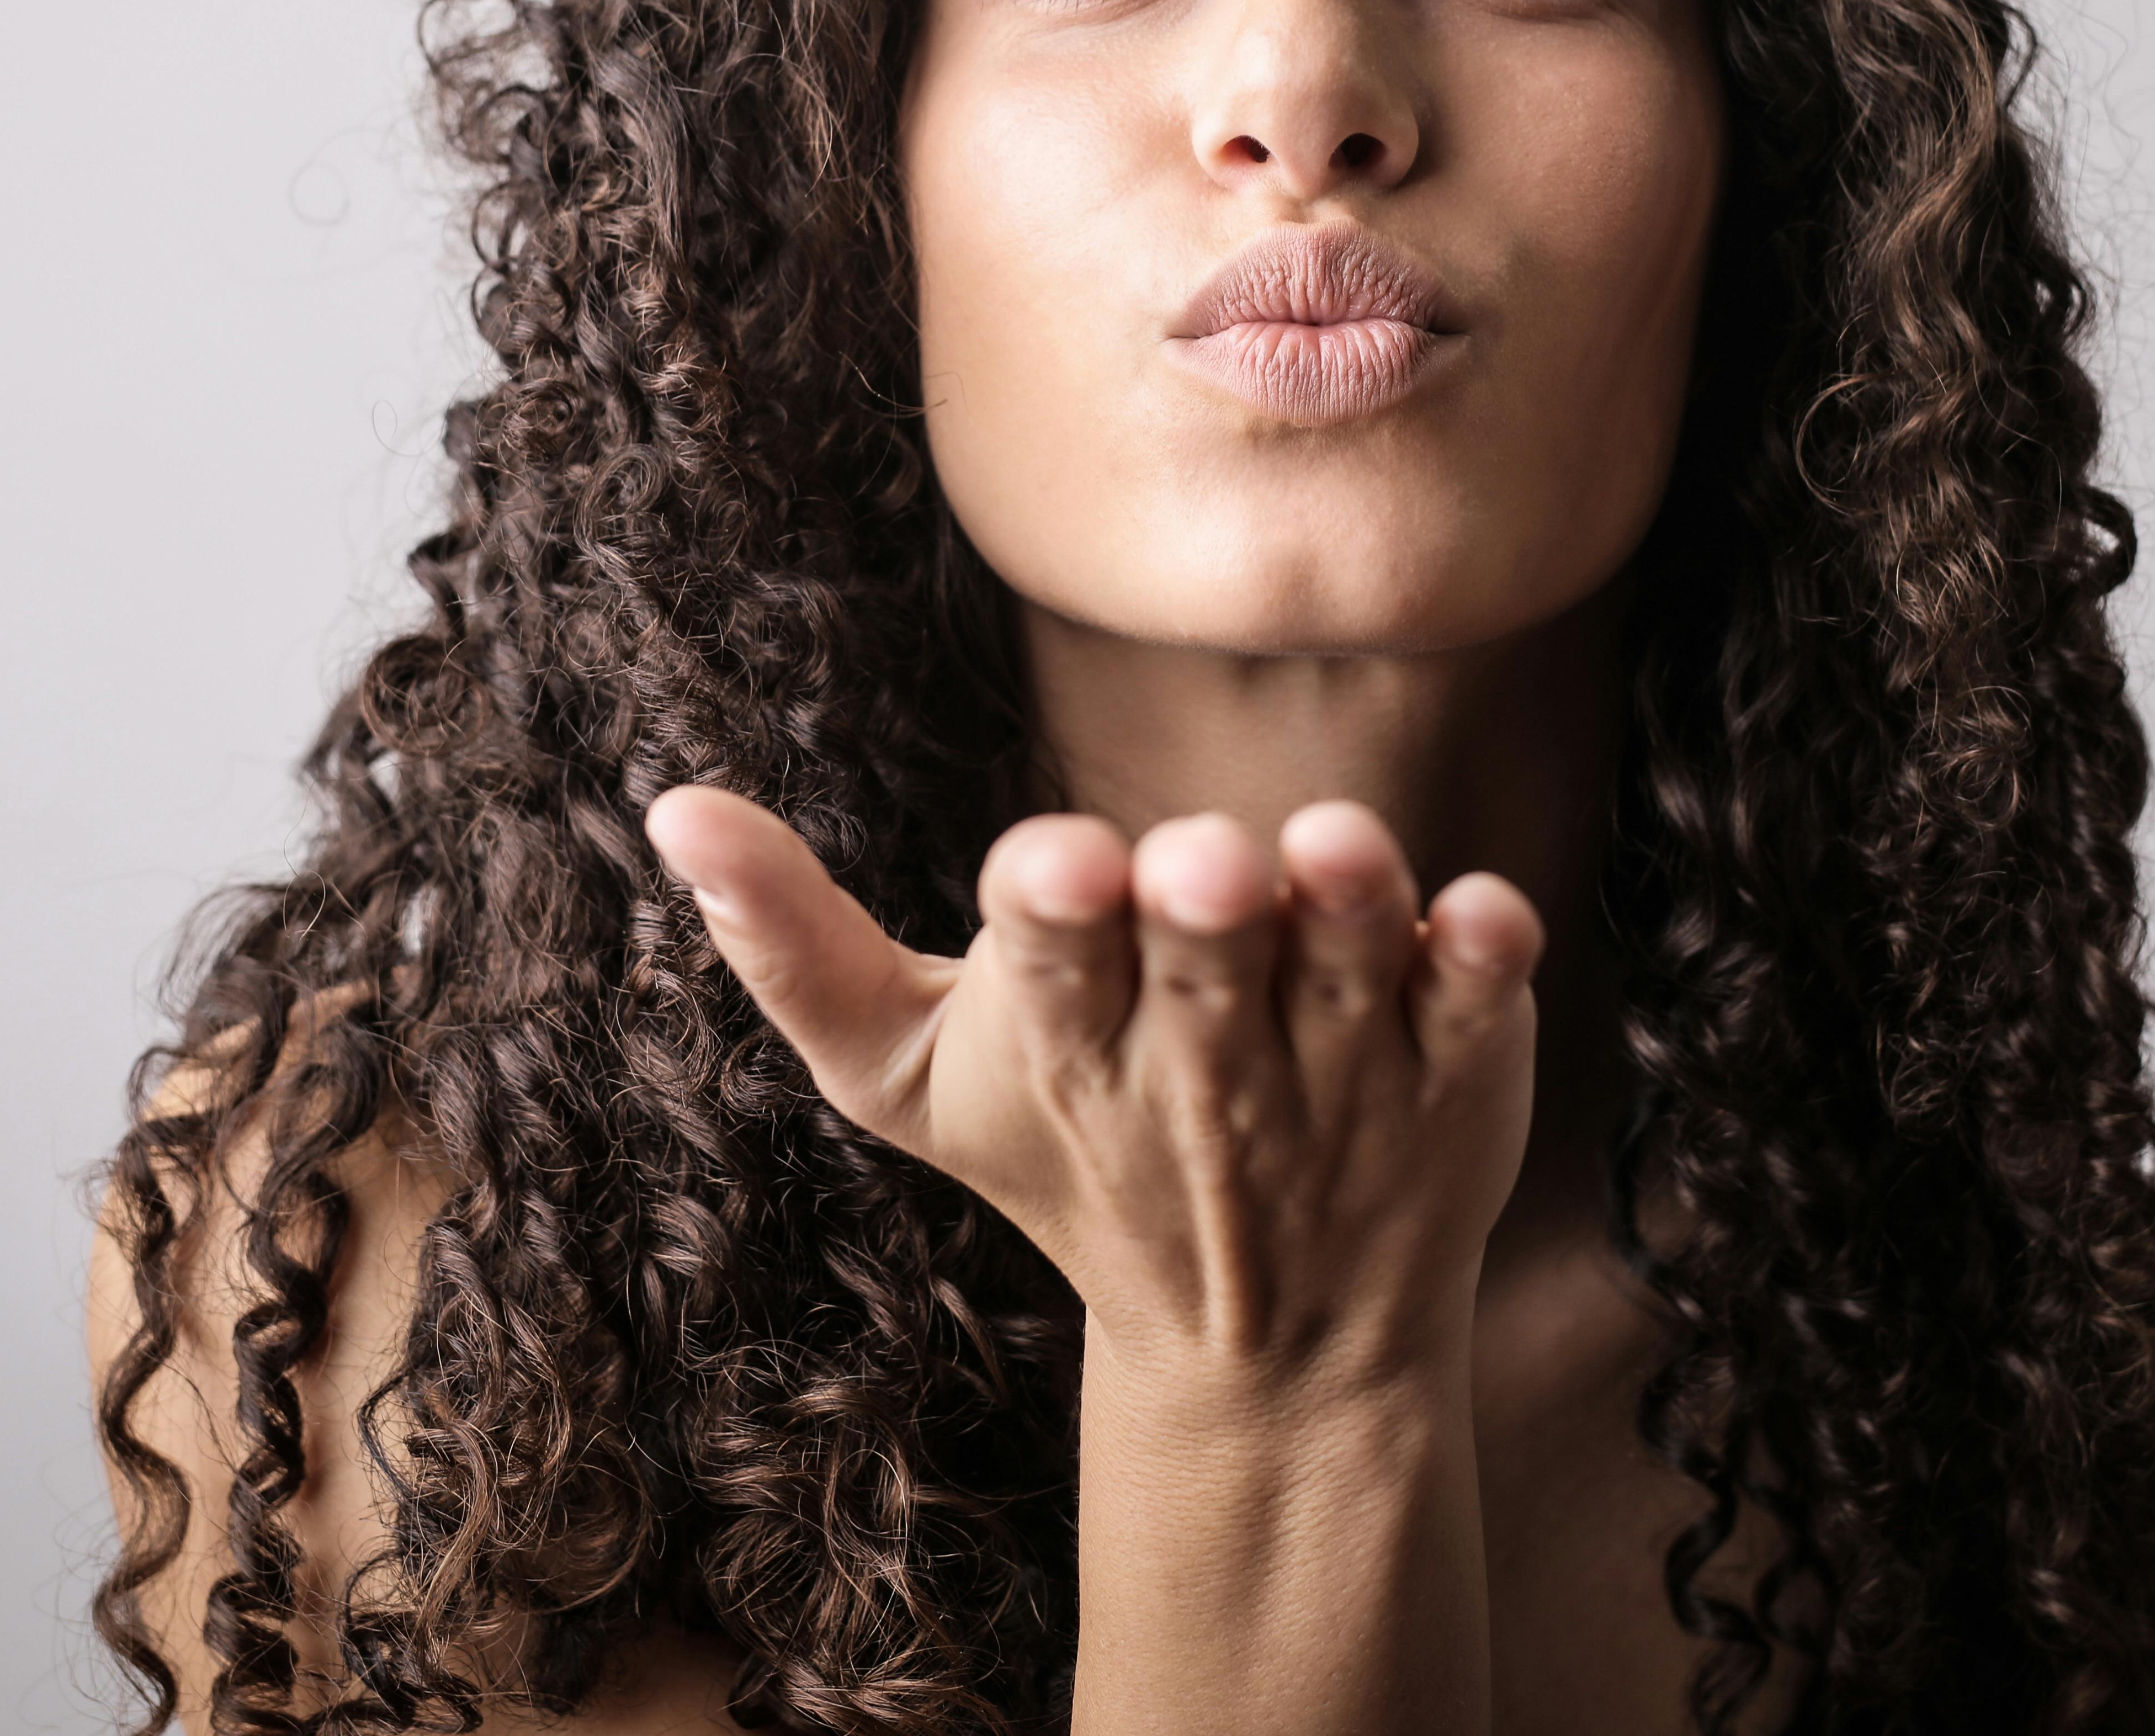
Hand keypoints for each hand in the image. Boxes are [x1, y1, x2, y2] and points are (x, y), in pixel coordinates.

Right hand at [644, 787, 1541, 1380]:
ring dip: (1347, 905)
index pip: (1054, 962)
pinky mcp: (1461, 1065)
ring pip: (1351, 964)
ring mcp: (1347, 1064)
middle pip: (1204, 958)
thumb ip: (793, 946)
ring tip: (1337, 856)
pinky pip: (1482, 1000)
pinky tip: (1483, 916)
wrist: (1273, 1349)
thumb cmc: (1068, 1159)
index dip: (1055, 911)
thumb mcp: (909, 1078)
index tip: (1054, 867)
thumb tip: (669, 804)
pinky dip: (1484, 958)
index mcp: (1071, 1042)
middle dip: (1200, 908)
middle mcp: (1210, 1056)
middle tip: (1200, 867)